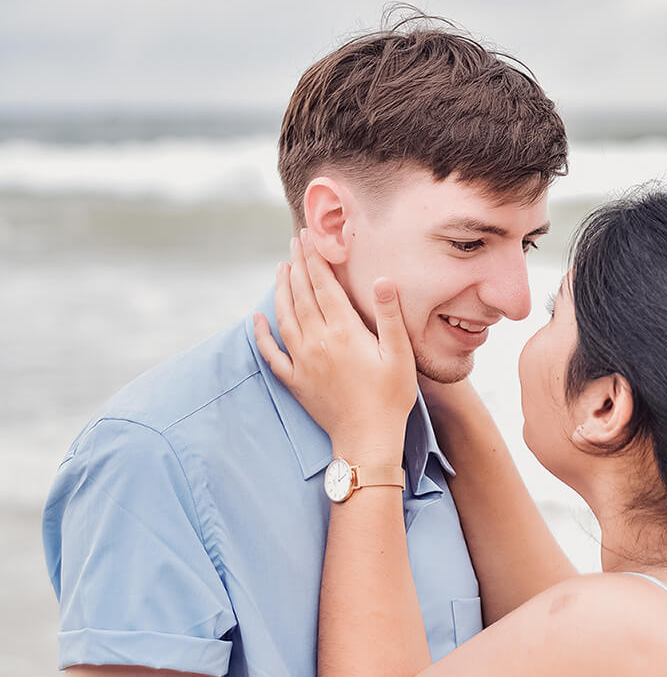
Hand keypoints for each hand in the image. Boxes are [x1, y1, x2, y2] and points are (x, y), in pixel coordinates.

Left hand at [254, 234, 416, 461]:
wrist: (367, 439)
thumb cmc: (390, 396)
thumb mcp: (399, 354)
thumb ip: (389, 315)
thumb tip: (383, 279)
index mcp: (343, 331)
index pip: (323, 285)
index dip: (315, 259)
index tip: (308, 236)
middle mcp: (318, 341)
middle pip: (301, 295)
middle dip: (297, 265)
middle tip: (294, 242)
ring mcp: (303, 361)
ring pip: (285, 317)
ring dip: (281, 290)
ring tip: (281, 268)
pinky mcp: (295, 380)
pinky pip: (271, 353)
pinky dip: (261, 334)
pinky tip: (256, 319)